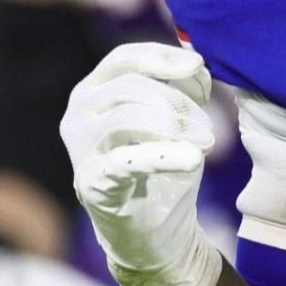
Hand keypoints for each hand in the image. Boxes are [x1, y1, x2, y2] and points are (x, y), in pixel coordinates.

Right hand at [60, 42, 221, 285]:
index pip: (124, 58)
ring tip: (205, 143)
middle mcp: (78, 115)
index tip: (198, 66)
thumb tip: (195, 64)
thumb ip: (181, 87)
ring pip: (127, 117)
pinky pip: (126, 160)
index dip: (161, 57)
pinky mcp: (91, 183)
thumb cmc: (162, 165)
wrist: (155, 229)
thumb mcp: (175, 118)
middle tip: (208, 126)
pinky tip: (192, 159)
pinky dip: (163, 155)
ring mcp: (80, 149)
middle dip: (176, 101)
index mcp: (93, 91)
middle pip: (130, 86)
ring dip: (174, 126)